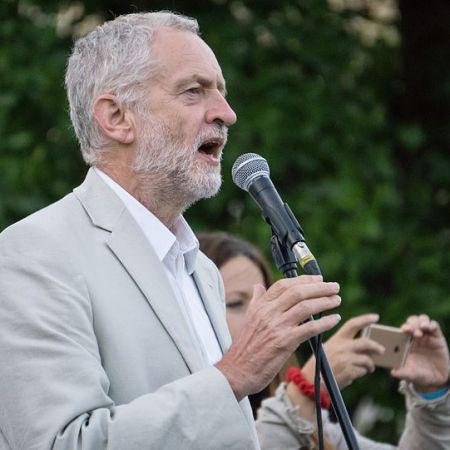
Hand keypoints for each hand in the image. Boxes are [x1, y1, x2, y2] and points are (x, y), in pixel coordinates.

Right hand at [215, 275, 341, 399]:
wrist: (236, 371)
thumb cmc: (244, 347)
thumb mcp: (248, 318)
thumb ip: (256, 301)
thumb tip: (258, 285)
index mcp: (260, 306)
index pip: (284, 285)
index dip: (303, 279)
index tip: (318, 278)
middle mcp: (268, 313)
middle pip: (298, 292)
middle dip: (319, 287)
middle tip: (334, 287)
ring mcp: (276, 327)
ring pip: (305, 307)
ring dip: (324, 302)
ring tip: (336, 300)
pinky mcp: (284, 342)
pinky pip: (309, 328)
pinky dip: (324, 322)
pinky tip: (334, 319)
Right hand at [302, 313, 384, 389]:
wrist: (312, 382)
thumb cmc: (320, 365)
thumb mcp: (328, 349)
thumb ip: (344, 345)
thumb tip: (364, 348)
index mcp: (336, 339)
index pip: (352, 324)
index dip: (365, 319)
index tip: (375, 317)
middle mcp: (342, 347)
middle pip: (366, 343)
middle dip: (376, 347)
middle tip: (381, 350)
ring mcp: (346, 359)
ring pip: (367, 360)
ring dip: (370, 365)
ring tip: (368, 368)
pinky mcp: (350, 371)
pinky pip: (363, 371)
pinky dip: (362, 373)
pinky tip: (355, 374)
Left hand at [391, 314, 449, 392]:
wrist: (436, 379)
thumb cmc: (418, 374)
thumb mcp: (410, 374)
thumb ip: (403, 373)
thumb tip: (393, 372)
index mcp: (405, 342)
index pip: (401, 330)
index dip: (402, 328)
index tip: (403, 330)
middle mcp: (414, 336)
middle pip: (411, 322)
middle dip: (411, 323)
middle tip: (411, 330)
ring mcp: (426, 335)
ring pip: (422, 320)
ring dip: (420, 321)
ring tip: (422, 328)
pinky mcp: (437, 337)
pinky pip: (434, 326)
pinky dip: (432, 324)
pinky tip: (430, 327)